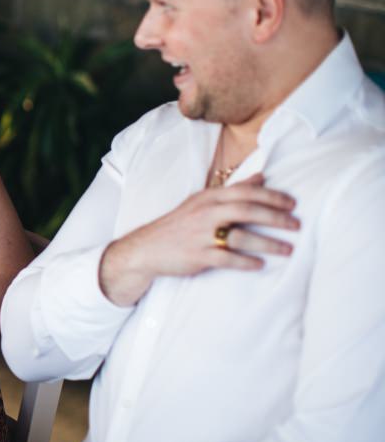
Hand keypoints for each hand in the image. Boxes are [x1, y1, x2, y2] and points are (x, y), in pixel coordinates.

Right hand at [99, 173, 297, 305]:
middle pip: (246, 211)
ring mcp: (200, 236)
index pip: (245, 192)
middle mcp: (205, 214)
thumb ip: (233, 190)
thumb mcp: (202, 202)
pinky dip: (246, 262)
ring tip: (288, 249)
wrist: (146, 248)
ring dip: (267, 243)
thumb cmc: (179, 224)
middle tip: (297, 225)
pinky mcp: (197, 256)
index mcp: (208, 198)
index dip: (271, 196)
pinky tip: (260, 264)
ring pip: (240, 237)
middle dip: (275, 218)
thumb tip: (261, 176)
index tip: (293, 203)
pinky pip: (226, 259)